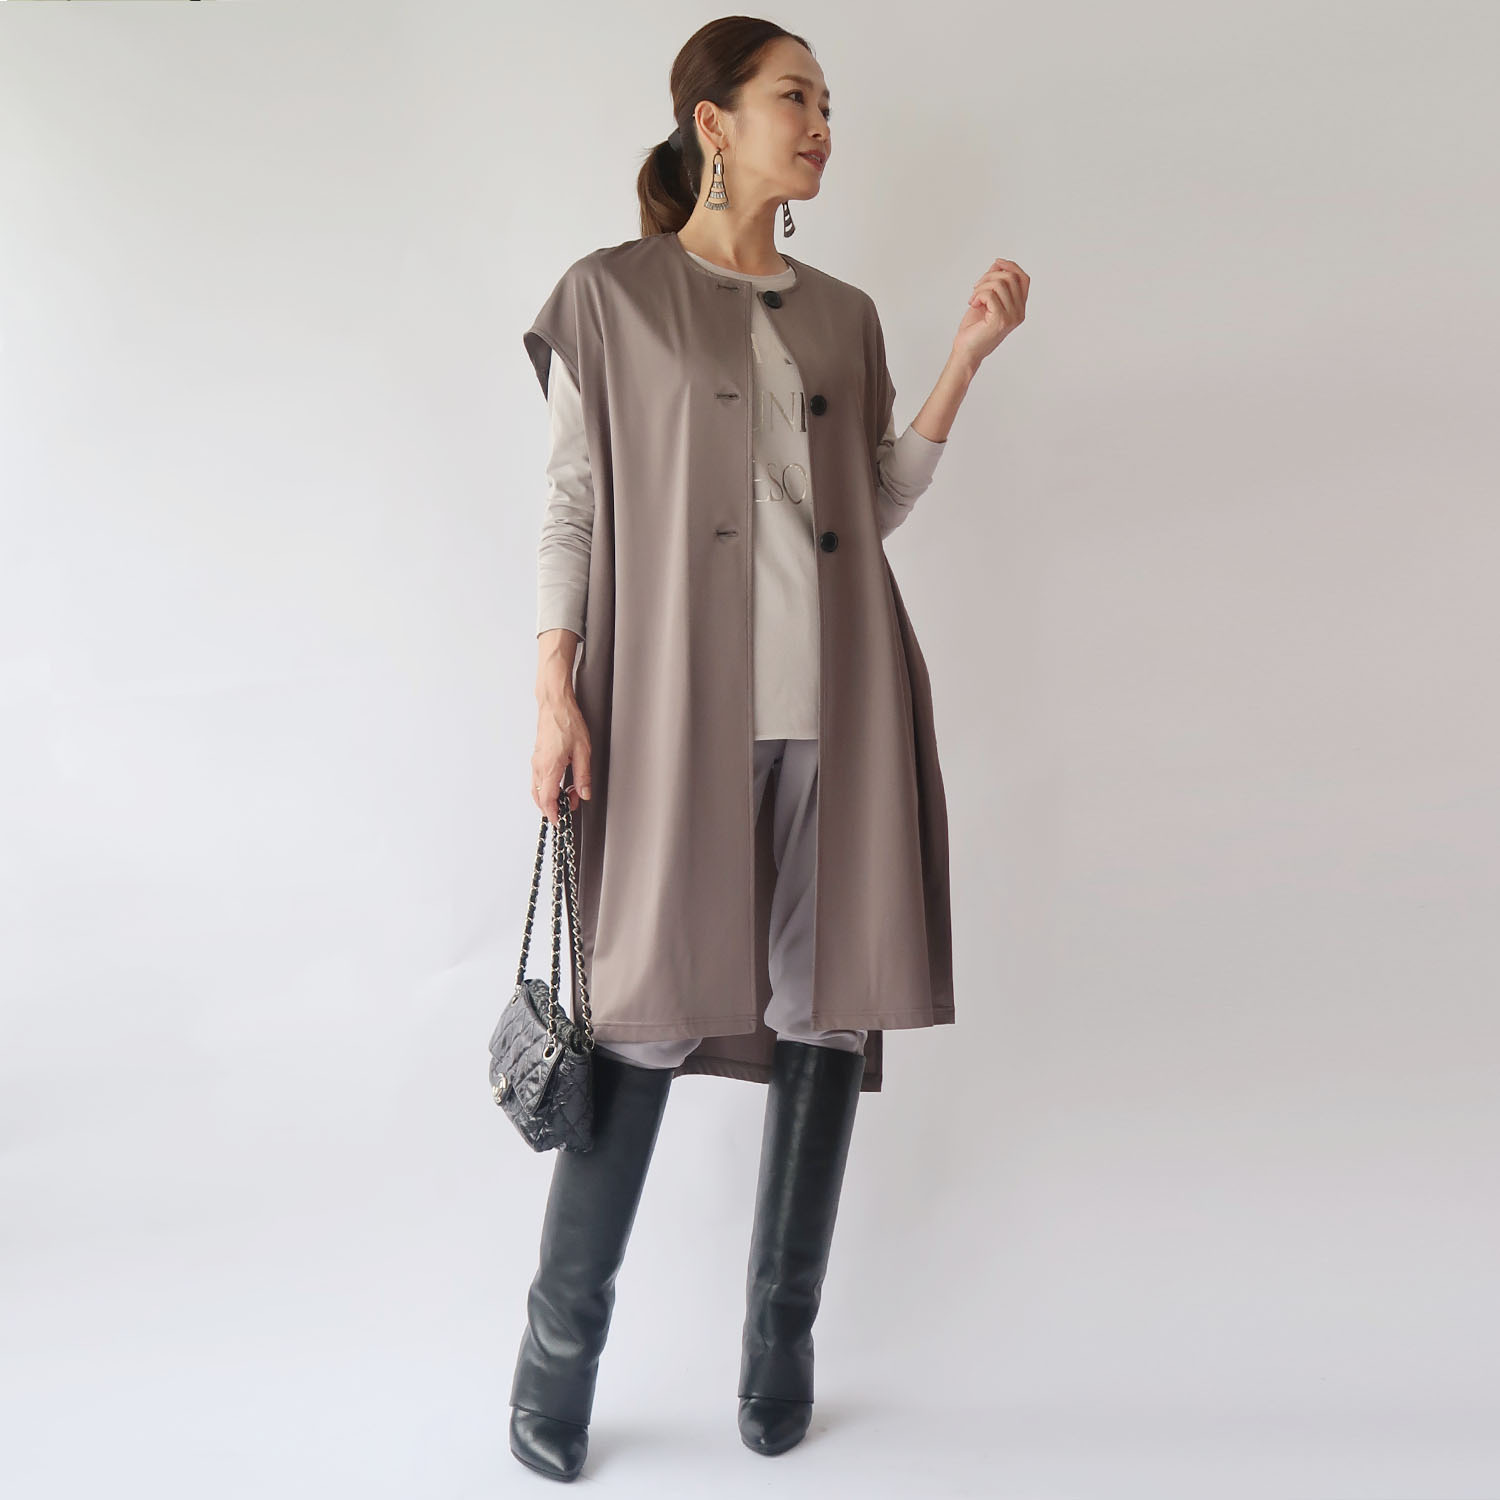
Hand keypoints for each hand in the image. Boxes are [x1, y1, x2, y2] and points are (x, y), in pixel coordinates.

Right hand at [532, 690, 591, 827]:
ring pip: (537, 788)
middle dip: (552, 807)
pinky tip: (559, 784)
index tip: (559, 821)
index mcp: (549, 768)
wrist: (555, 704)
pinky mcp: (537, 755)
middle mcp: (538, 766)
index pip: (547, 800)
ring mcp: (536, 760)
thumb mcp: (583, 751)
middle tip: (568, 809)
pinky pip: (538, 778)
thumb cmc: (567, 722)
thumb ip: (583, 776)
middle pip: (539, 797)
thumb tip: (584, 794)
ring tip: (567, 797)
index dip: (553, 814)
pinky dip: (546, 786)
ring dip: (549, 797)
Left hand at [952, 257, 1027, 371]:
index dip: (1011, 266)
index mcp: (1019, 308)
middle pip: (1010, 278)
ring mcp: (1011, 317)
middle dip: (989, 277)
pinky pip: (990, 295)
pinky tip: (973, 305)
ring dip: (981, 288)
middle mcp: (1019, 313)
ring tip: (973, 299)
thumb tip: (998, 265)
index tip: (996, 263)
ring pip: (999, 284)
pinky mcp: (1000, 320)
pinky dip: (978, 296)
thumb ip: (994, 283)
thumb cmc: (974, 328)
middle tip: (975, 289)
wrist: (966, 352)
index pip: (1023, 279)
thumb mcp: (986, 300)